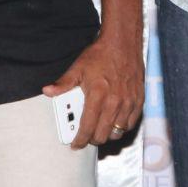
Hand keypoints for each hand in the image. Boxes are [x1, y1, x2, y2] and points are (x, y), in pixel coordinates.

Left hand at [43, 28, 143, 148]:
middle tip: (86, 136)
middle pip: (103, 135)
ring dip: (108, 134)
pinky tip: (115, 122)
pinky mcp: (139, 100)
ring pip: (118, 132)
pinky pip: (131, 123)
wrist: (123, 42)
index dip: (80, 140)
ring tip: (100, 129)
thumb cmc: (101, 54)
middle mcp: (115, 102)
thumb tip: (48, 91)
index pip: (87, 128)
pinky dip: (122, 127)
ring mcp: (128, 102)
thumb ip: (63, 83)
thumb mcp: (78, 68)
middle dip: (92, 139)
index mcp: (97, 95)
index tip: (76, 144)